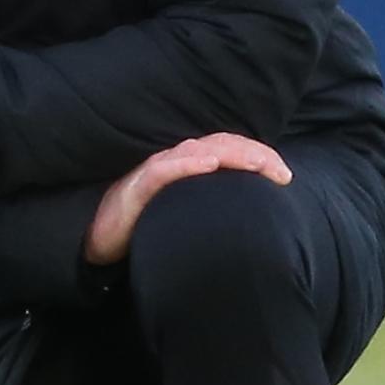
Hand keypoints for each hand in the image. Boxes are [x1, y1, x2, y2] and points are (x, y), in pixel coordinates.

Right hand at [85, 134, 290, 266]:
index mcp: (188, 166)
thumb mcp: (186, 211)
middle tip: (281, 173)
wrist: (99, 238)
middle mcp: (174, 162)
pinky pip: (164, 170)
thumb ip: (211, 204)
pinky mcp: (136, 187)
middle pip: (220, 146)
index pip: (229, 149)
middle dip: (254, 155)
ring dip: (230, 155)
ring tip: (257, 163)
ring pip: (197, 152)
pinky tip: (209, 164)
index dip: (258, 155)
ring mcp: (155, 171)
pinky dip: (187, 164)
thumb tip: (251, 210)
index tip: (285, 174)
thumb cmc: (144, 224)